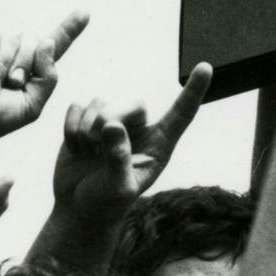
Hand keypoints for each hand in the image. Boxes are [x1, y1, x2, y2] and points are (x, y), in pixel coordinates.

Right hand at [0, 12, 87, 156]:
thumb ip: (48, 76)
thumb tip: (46, 40)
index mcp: (27, 73)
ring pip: (14, 39)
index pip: (51, 47)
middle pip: (35, 43)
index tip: (85, 12)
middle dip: (24, 68)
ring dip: (3, 67)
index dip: (69, 30)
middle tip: (6, 88)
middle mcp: (9, 55)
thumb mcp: (30, 106)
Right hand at [49, 66, 212, 221]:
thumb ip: (118, 158)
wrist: (79, 208)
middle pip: (130, 103)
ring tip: (87, 154)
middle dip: (108, 120)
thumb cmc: (106, 204)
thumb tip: (113, 125)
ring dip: (85, 130)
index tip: (206, 67)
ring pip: (99, 103)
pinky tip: (76, 148)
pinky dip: (70, 128)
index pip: (181, 114)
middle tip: (94, 146)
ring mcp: (113, 122)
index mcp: (158, 145)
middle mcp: (139, 129)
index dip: (193, 91)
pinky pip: (76, 106)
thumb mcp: (117, 189)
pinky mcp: (87, 120)